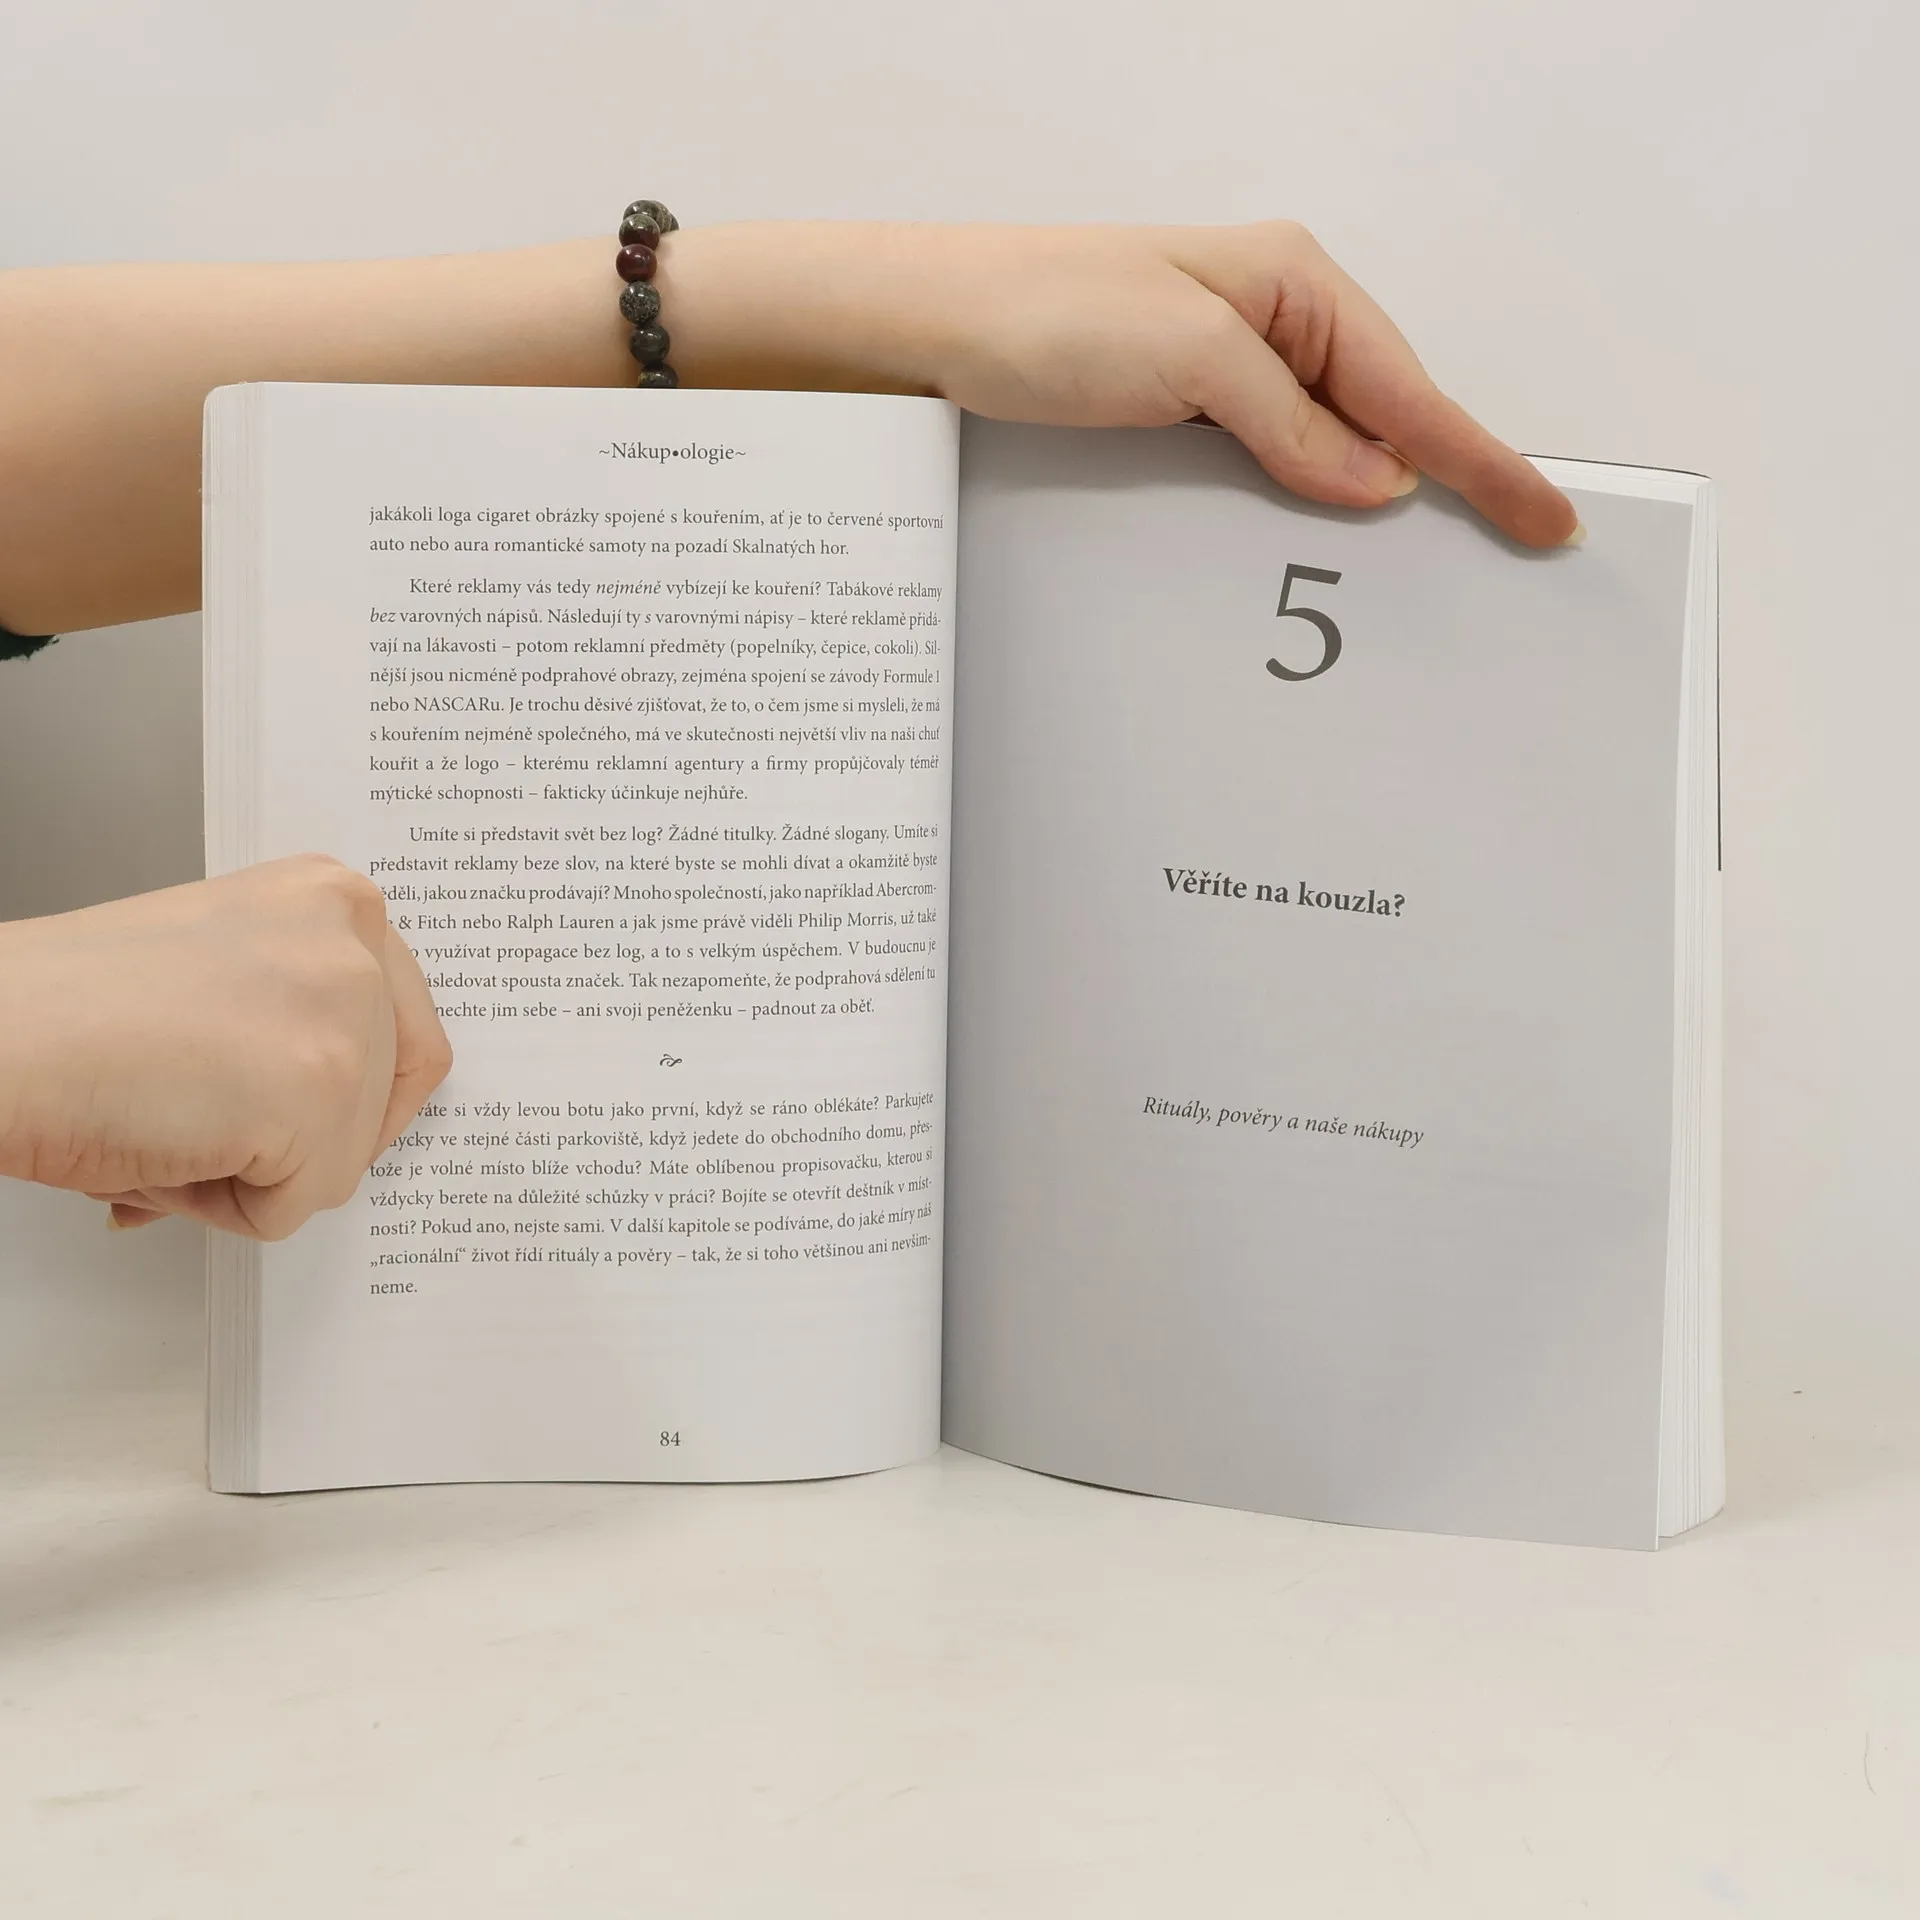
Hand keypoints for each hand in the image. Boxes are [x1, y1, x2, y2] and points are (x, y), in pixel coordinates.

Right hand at [0, 855, 451, 1238]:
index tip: (281, 1102)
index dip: (343, 1098)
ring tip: (163, 1112)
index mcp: (332, 900)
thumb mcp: (230, 972)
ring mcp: (346, 1013)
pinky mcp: (318, 1090)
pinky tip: (158, 1140)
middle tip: (191, 1108)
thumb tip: (349, 1104)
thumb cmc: (66, 1012)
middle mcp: (353, 938)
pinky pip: (292, 1207)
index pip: (407, 1035)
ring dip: (248, 1171)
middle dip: (291, 1138)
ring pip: (338, 1162)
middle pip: (383, 1105)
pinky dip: (217, 1205)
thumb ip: (302, 1014)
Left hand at [663, 220, 1577, 548]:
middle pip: (1382, 415)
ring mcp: (1224, 367)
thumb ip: (1288, 423)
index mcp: (1290, 283)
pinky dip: (1298, 503)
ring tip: (1424, 567)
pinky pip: (1268, 463)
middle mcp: (1268, 320)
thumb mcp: (1183, 360)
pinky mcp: (1180, 409)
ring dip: (1364, 503)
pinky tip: (1313, 540)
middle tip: (1508, 552)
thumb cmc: (1036, 311)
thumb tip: (1373, 483)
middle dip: (1441, 482)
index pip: (1410, 388)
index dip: (1481, 458)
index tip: (1543, 515)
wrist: (921, 329)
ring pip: (1325, 447)